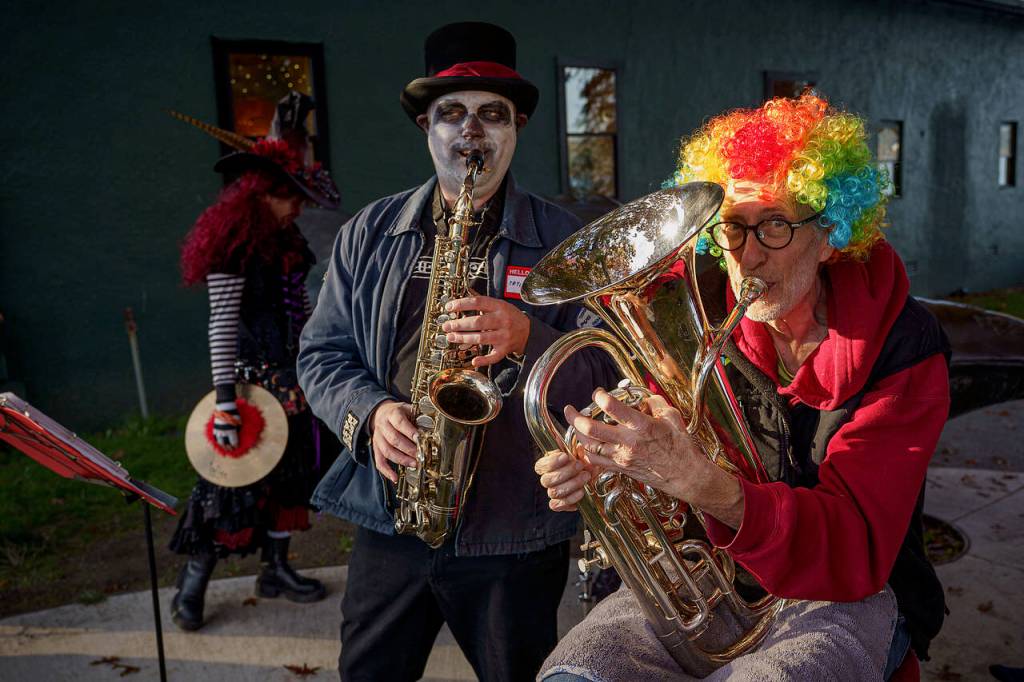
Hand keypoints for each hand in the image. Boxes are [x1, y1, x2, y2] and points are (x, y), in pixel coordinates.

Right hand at [213, 403, 240, 449]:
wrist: (224, 407)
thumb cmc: (234, 414)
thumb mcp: (239, 423)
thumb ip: (238, 430)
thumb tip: (238, 435)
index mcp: (231, 431)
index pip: (233, 442)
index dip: (235, 445)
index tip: (237, 447)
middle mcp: (224, 432)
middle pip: (226, 444)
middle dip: (229, 448)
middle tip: (231, 450)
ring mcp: (218, 431)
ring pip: (220, 441)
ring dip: (223, 446)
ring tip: (225, 448)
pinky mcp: (215, 428)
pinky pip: (215, 437)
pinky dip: (217, 441)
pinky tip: (219, 443)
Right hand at [369, 400, 417, 483]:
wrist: (381, 412)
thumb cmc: (399, 412)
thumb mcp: (409, 409)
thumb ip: (418, 417)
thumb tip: (432, 430)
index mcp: (392, 413)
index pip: (400, 423)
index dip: (410, 432)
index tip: (420, 439)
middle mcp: (383, 426)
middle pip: (394, 439)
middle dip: (408, 449)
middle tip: (420, 455)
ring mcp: (378, 438)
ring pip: (387, 451)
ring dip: (401, 459)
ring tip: (414, 464)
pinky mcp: (376, 448)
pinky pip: (379, 461)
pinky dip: (386, 471)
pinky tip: (395, 478)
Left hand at [441, 292, 529, 366]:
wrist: (528, 331)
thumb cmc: (510, 316)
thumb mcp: (499, 304)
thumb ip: (483, 302)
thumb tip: (463, 298)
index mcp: (499, 307)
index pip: (478, 303)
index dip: (462, 304)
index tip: (449, 307)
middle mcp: (502, 321)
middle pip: (478, 322)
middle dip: (460, 324)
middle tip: (447, 325)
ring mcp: (504, 336)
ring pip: (482, 338)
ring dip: (464, 338)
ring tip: (451, 337)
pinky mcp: (505, 349)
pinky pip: (494, 356)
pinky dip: (484, 360)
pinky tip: (474, 361)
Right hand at [534, 449, 594, 511]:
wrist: (595, 475)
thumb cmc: (586, 461)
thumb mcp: (583, 452)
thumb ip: (578, 449)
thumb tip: (576, 447)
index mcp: (548, 465)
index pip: (540, 466)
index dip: (551, 462)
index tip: (566, 456)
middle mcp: (548, 480)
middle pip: (547, 480)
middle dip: (565, 473)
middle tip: (580, 465)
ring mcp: (553, 493)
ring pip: (554, 492)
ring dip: (572, 484)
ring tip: (586, 476)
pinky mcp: (560, 504)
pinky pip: (557, 505)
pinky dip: (570, 499)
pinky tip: (581, 492)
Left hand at [566, 390, 743, 525]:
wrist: (685, 476)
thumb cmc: (681, 447)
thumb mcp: (672, 417)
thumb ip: (655, 403)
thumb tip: (642, 398)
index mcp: (641, 426)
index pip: (612, 408)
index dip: (600, 397)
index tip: (598, 393)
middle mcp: (628, 442)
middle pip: (591, 430)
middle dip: (575, 418)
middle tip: (569, 409)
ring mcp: (622, 457)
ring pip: (589, 446)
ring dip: (578, 434)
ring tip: (574, 425)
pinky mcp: (621, 468)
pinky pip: (596, 460)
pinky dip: (587, 451)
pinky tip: (586, 443)